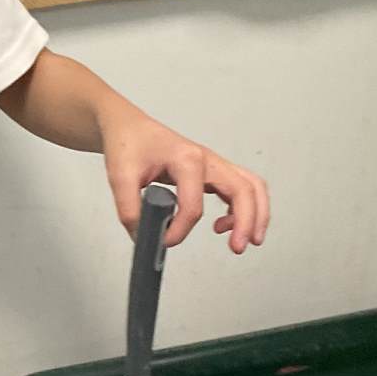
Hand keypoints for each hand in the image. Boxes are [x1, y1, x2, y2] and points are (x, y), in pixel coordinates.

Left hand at [99, 108, 269, 252]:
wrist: (129, 127)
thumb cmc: (128, 144)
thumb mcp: (120, 177)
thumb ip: (130, 211)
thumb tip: (145, 238)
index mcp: (185, 159)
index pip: (193, 205)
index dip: (180, 229)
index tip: (165, 241)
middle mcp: (206, 160)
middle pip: (242, 189)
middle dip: (246, 221)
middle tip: (237, 248)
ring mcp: (213, 165)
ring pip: (251, 186)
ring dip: (256, 214)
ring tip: (248, 241)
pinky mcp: (213, 172)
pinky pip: (241, 188)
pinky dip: (244, 208)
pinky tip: (224, 226)